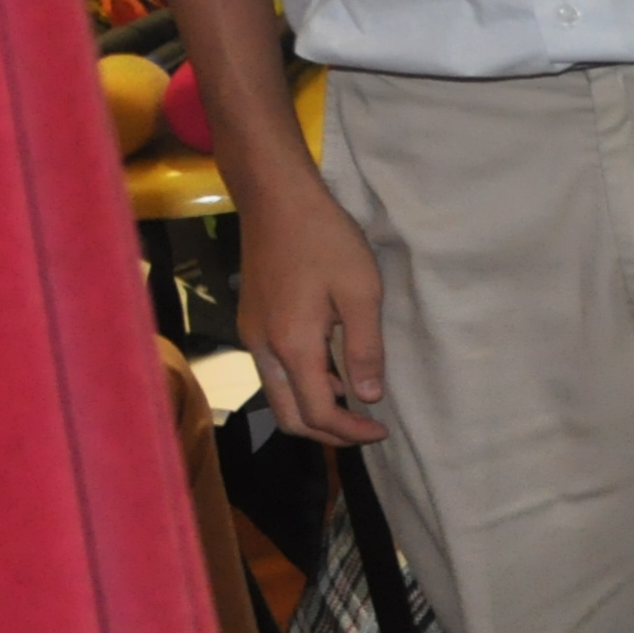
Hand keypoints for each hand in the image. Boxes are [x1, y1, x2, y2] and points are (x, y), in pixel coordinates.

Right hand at [238, 175, 390, 445]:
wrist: (277, 200)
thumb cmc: (325, 240)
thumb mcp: (361, 292)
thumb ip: (365, 349)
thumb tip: (369, 397)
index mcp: (292, 346)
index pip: (317, 413)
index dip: (350, 432)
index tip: (382, 430)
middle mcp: (263, 348)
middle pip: (288, 416)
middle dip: (327, 432)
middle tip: (366, 429)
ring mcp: (252, 335)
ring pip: (277, 395)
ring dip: (312, 409)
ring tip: (354, 403)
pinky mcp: (251, 321)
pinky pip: (273, 371)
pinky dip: (301, 385)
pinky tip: (331, 371)